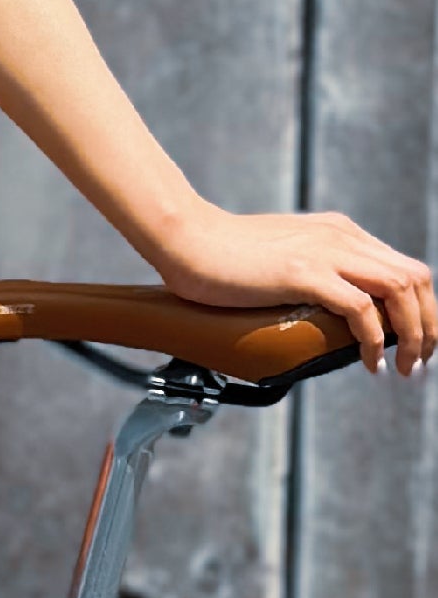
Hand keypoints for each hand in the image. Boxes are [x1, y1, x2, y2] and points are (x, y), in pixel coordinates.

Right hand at [154, 204, 434, 376]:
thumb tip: (322, 308)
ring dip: (413, 334)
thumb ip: (309, 271)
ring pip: (402, 291)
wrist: (183, 239)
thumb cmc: (218, 255)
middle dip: (428, 325)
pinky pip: (363, 310)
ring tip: (402, 366)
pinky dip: (374, 340)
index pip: (404, 268)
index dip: (419, 309)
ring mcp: (325, 252)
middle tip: (416, 361)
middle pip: (416, 279)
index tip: (410, 342)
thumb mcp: (280, 257)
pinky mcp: (304, 273)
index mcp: (338, 231)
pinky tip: (367, 361)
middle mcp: (341, 237)